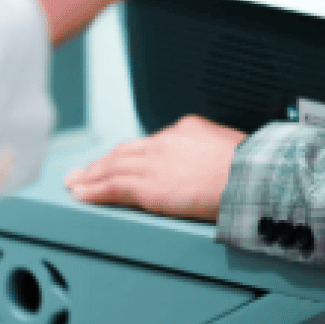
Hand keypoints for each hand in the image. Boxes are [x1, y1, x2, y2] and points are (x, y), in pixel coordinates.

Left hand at [65, 116, 247, 221]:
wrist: (249, 175)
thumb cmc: (250, 166)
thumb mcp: (230, 145)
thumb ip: (211, 151)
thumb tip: (211, 162)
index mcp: (186, 128)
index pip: (152, 142)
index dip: (133, 155)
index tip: (122, 162)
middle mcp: (165, 141)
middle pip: (124, 152)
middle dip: (101, 162)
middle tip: (82, 171)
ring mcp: (153, 163)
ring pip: (112, 168)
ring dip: (89, 176)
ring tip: (73, 183)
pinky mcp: (147, 186)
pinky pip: (112, 187)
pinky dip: (93, 191)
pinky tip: (80, 194)